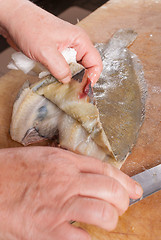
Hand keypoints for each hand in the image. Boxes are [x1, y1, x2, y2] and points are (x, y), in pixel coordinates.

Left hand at [0, 0, 101, 84]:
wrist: (13, 20)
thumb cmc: (29, 26)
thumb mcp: (45, 51)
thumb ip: (59, 68)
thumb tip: (67, 81)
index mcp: (79, 40)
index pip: (95, 63)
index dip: (92, 78)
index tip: (84, 89)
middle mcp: (75, 46)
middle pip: (85, 68)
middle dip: (80, 81)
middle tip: (72, 92)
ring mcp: (66, 50)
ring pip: (74, 70)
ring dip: (68, 79)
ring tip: (62, 87)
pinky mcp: (57, 55)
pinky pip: (63, 69)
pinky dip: (60, 76)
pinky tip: (54, 81)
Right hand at [0, 147, 141, 239]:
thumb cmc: (14, 169)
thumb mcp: (45, 157)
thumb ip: (69, 164)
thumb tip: (89, 174)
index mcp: (65, 162)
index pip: (105, 170)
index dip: (125, 181)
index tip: (135, 189)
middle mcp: (66, 181)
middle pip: (110, 190)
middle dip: (122, 201)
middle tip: (120, 206)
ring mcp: (58, 205)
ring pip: (102, 213)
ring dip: (110, 219)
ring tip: (106, 220)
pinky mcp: (46, 228)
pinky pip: (80, 239)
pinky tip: (86, 236)